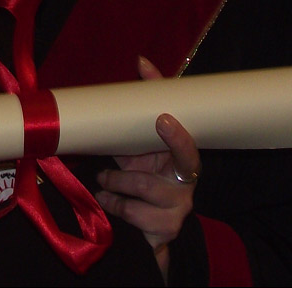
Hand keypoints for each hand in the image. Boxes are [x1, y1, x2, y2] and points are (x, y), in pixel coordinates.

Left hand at [95, 56, 200, 277]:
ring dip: (113, 189)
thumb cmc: (147, 171)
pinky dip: (113, 207)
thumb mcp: (142, 141)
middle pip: (149, 182)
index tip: (162, 119)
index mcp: (183, 162)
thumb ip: (146, 103)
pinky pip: (132, 217)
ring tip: (103, 185)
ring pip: (136, 199)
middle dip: (120, 176)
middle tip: (103, 171)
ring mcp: (176, 213)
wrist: (149, 223)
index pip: (188, 150)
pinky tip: (107, 202)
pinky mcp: (164, 231)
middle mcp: (185, 188)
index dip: (178, 137)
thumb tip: (141, 60)